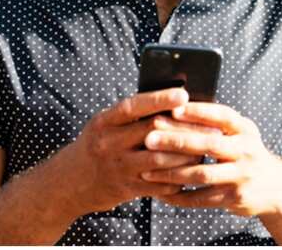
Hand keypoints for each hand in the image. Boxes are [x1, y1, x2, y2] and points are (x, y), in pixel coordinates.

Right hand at [53, 88, 212, 215]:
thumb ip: (130, 116)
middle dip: (184, 130)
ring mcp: (118, 167)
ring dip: (186, 156)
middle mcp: (108, 143)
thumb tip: (170, 102)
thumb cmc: (96, 145)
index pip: (132, 106)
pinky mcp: (126, 188)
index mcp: (103, 122)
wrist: (70, 181)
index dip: (158, 99)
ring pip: (160, 160)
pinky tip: (190, 171)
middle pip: (152, 133)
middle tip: (211, 128)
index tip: (183, 94)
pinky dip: (178, 178)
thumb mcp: (103, 125)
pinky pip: (159, 184)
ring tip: (205, 150)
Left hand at [141, 102, 281, 216]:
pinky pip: (201, 198)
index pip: (221, 116)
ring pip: (202, 174)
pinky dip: (179, 196)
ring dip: (171, 173)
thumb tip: (172, 105)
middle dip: (176, 141)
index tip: (172, 109)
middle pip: (209, 144)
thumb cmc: (246, 153)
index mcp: (245, 129)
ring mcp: (242, 176)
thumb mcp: (240, 133)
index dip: (197, 112)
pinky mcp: (235, 198)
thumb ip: (214, 122)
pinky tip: (160, 192)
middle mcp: (246, 151)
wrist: (278, 188)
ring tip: (147, 169)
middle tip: (149, 139)